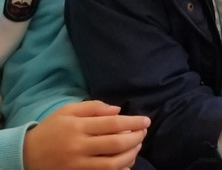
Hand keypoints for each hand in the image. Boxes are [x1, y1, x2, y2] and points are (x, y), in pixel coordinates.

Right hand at [24, 101, 149, 169]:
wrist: (27, 155)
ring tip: (136, 146)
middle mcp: (79, 147)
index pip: (113, 124)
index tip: (146, 121)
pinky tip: (126, 162)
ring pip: (113, 164)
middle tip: (143, 133)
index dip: (134, 123)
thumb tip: (118, 111)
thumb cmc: (51, 129)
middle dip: (136, 138)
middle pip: (117, 144)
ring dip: (131, 155)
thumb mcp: (67, 111)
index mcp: (77, 127)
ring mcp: (78, 165)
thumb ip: (94, 107)